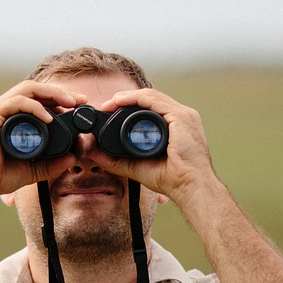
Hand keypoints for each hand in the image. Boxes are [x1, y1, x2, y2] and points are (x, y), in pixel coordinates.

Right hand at [0, 80, 86, 197]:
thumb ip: (52, 163)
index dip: (59, 98)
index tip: (79, 106)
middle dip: (60, 92)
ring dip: (52, 93)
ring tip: (70, 103)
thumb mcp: (33, 168)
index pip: (37, 98)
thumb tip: (73, 157)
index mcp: (10, 116)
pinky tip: (50, 117)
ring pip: (28, 89)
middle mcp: (2, 108)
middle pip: (35, 89)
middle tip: (80, 100)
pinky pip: (17, 102)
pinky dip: (36, 107)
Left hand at [89, 88, 217, 205]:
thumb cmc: (172, 179)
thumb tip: (92, 152)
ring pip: (150, 96)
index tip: (108, 113)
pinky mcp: (181, 116)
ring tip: (109, 103)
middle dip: (125, 100)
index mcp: (175, 126)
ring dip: (127, 97)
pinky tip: (120, 101)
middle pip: (149, 100)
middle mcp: (181, 117)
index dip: (128, 107)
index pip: (150, 108)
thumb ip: (116, 159)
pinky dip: (134, 98)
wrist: (190, 186)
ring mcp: (183, 115)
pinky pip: (153, 100)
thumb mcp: (137, 165)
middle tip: (105, 107)